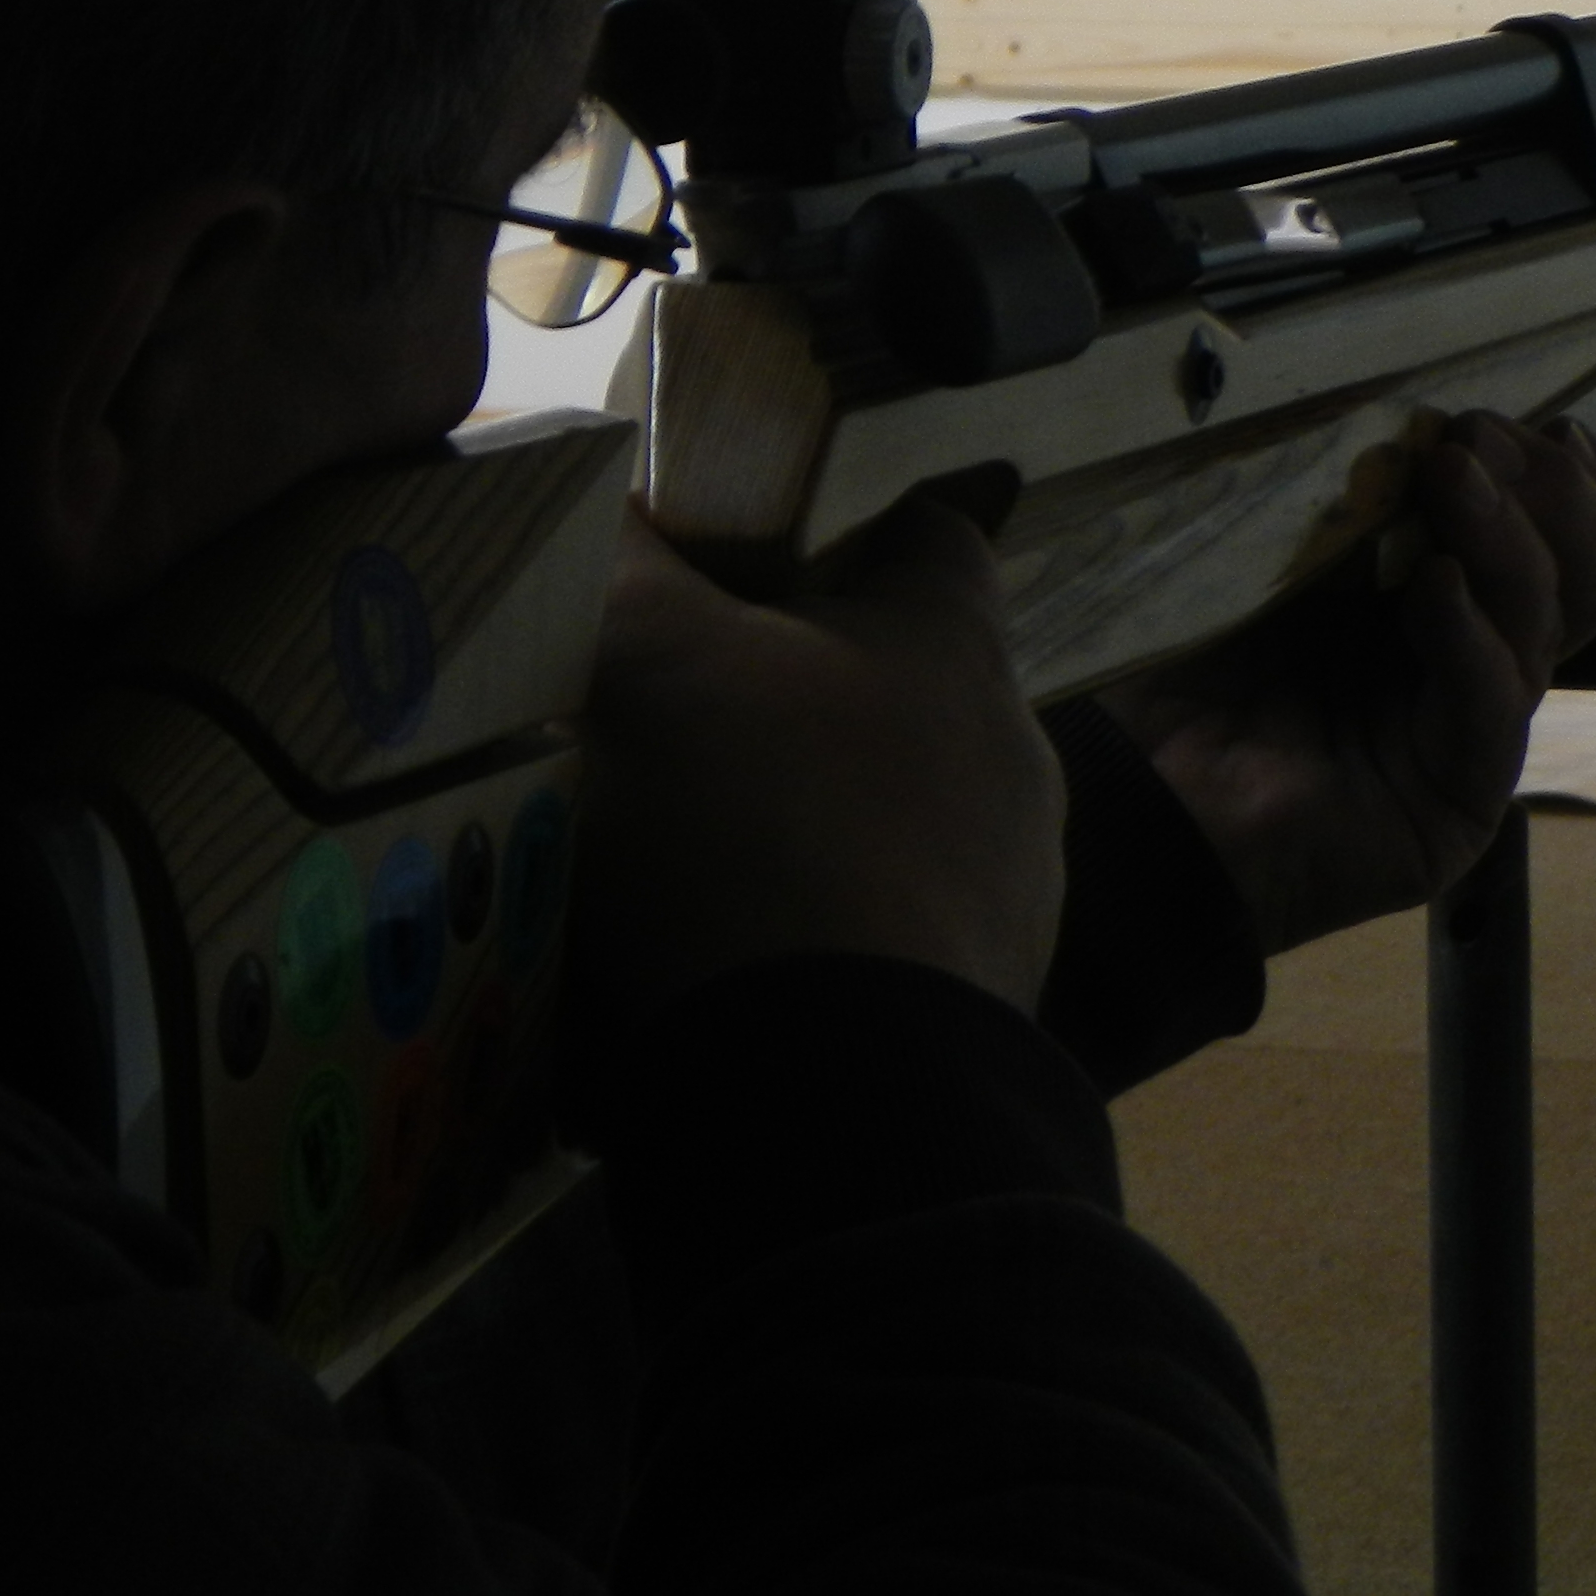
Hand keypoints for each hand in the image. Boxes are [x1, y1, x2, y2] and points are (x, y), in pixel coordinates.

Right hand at [568, 495, 1066, 1044]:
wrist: (831, 1109)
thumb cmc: (755, 832)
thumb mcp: (649, 661)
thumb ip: (620, 563)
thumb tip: (587, 486)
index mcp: (956, 647)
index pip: (928, 533)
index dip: (840, 526)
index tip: (746, 552)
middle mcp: (1009, 766)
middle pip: (898, 693)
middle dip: (792, 701)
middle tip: (668, 715)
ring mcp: (1002, 907)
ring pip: (886, 831)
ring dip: (794, 838)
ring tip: (669, 863)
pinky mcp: (965, 1024)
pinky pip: (870, 956)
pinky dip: (797, 956)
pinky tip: (706, 984)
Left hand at [1095, 411, 1595, 955]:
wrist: (1134, 793)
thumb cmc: (1180, 667)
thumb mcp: (1261, 547)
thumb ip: (1336, 486)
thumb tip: (1395, 411)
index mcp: (1438, 591)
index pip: (1557, 528)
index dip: (1562, 472)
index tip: (1506, 419)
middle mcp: (1472, 657)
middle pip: (1583, 569)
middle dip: (1547, 491)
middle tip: (1473, 440)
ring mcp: (1472, 728)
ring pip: (1551, 623)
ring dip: (1511, 538)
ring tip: (1454, 476)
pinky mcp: (1456, 795)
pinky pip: (1492, 705)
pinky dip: (1471, 636)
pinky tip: (1434, 586)